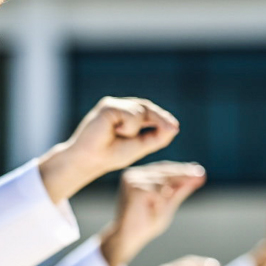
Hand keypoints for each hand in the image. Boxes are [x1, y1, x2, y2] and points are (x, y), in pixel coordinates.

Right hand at [39, 98, 179, 202]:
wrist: (91, 160)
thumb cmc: (112, 155)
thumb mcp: (141, 146)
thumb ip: (157, 137)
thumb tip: (175, 127)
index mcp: (127, 115)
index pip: (149, 111)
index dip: (162, 117)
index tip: (174, 127)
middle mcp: (121, 107)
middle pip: (147, 107)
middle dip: (160, 118)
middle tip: (171, 128)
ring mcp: (113, 105)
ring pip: (141, 110)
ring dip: (136, 128)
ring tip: (120, 136)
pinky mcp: (108, 106)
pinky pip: (131, 113)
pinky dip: (129, 126)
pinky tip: (115, 131)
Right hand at [99, 162, 206, 265]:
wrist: (129, 238)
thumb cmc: (146, 223)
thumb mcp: (168, 204)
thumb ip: (181, 190)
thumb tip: (199, 176)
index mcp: (141, 176)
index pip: (165, 168)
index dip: (183, 169)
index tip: (199, 172)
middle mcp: (135, 174)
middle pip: (165, 170)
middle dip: (184, 174)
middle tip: (200, 175)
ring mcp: (132, 179)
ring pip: (163, 181)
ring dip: (168, 196)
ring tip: (158, 212)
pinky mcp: (133, 188)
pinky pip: (157, 192)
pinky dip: (160, 204)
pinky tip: (153, 213)